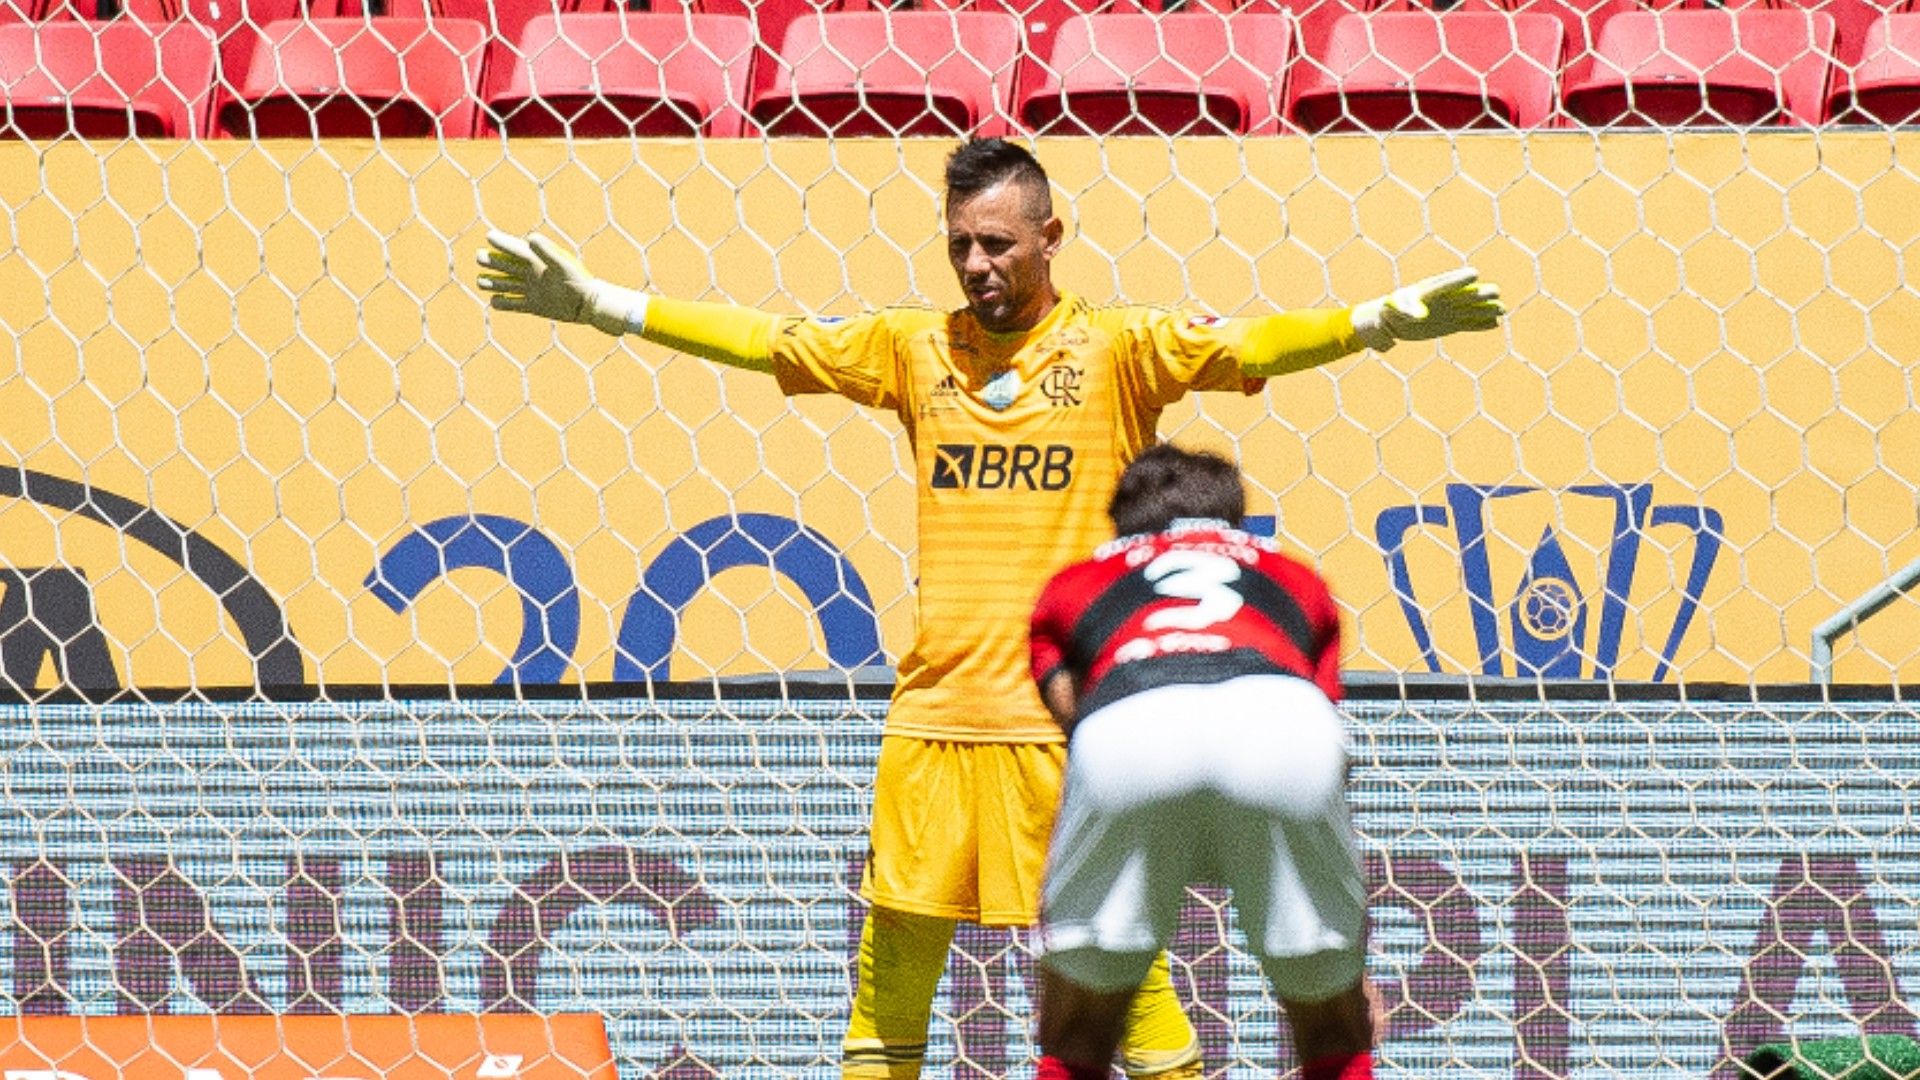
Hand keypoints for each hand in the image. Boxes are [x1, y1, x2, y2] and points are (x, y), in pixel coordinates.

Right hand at [474, 229, 646, 336]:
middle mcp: (532, 274)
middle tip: (480, 257)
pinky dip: (504, 304)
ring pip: (506, 285)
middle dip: (492, 262)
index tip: (489, 236)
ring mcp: (531, 290)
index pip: (516, 249)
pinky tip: (494, 302)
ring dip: (493, 283)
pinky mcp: (533, 306)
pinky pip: (514, 305)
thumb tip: (529, 238)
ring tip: (480, 281)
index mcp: (538, 261)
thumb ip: (546, 252)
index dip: (502, 242)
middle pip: (506, 266)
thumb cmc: (577, 281)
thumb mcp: (561, 265)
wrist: (587, 304)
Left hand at [1350, 268, 1504, 350]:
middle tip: (1495, 292)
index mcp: (1429, 291)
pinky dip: (1481, 324)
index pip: (1447, 283)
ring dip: (1486, 309)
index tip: (1474, 274)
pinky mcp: (1451, 324)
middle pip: (1465, 295)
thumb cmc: (1389, 311)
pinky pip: (1469, 324)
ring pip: (1471, 309)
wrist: (1391, 322)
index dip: (1460, 279)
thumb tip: (1420, 315)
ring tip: (1503, 309)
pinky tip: (1495, 323)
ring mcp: (1449, 311)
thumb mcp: (1393, 309)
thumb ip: (1405, 309)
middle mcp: (1443, 299)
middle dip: (1480, 293)